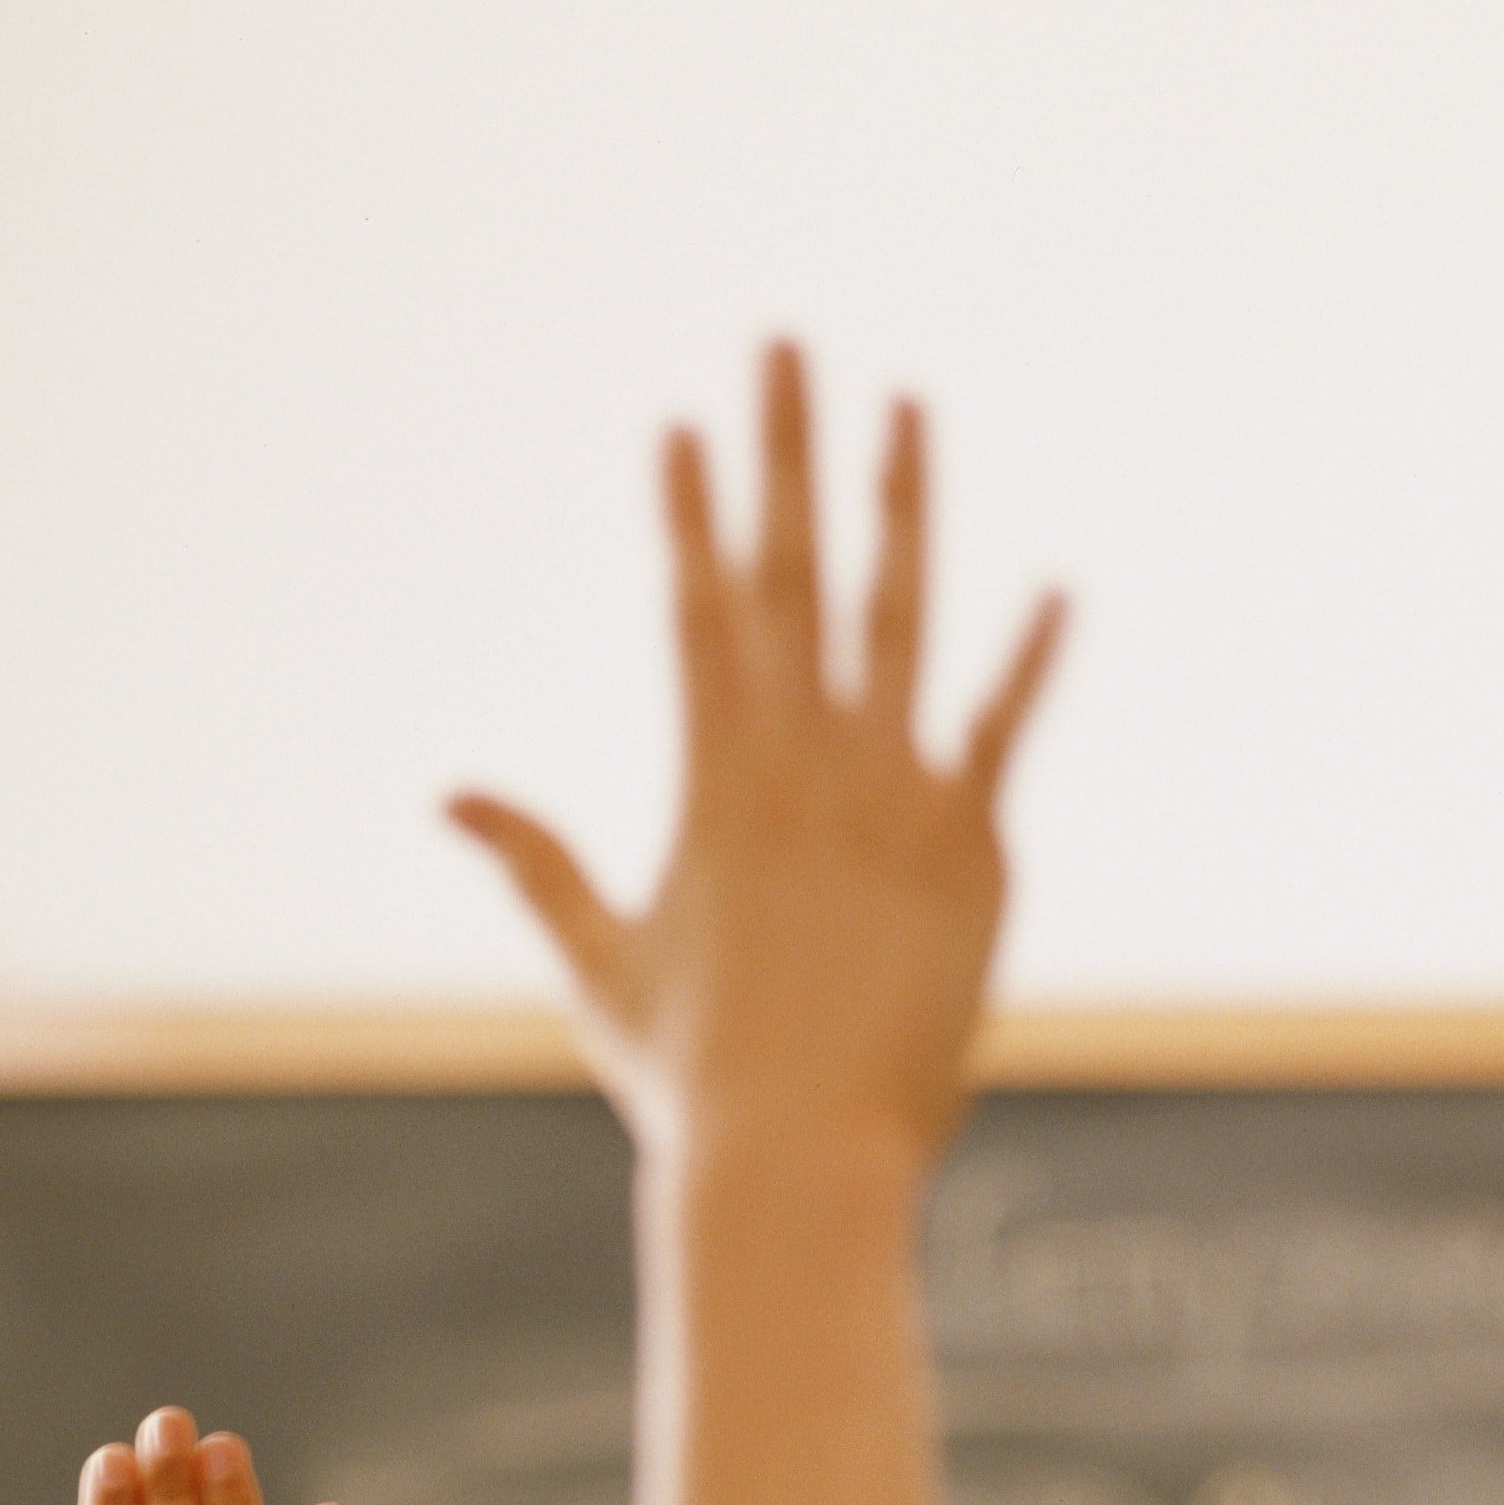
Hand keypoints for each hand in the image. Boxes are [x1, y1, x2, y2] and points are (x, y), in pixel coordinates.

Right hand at [449, 341, 1062, 1175]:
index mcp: (713, 786)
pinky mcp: (974, 849)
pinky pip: (1005, 731)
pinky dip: (1029, 661)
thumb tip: (448, 796)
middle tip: (784, 345)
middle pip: (791, 577)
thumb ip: (537, 863)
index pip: (697, 615)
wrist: (798, 1159)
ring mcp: (895, 799)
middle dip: (784, 453)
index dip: (690, 514)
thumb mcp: (596, 963)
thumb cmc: (691, 1080)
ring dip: (903, 503)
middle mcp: (803, 767)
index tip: (680, 425)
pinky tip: (1055, 585)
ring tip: (906, 403)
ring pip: (901, 618)